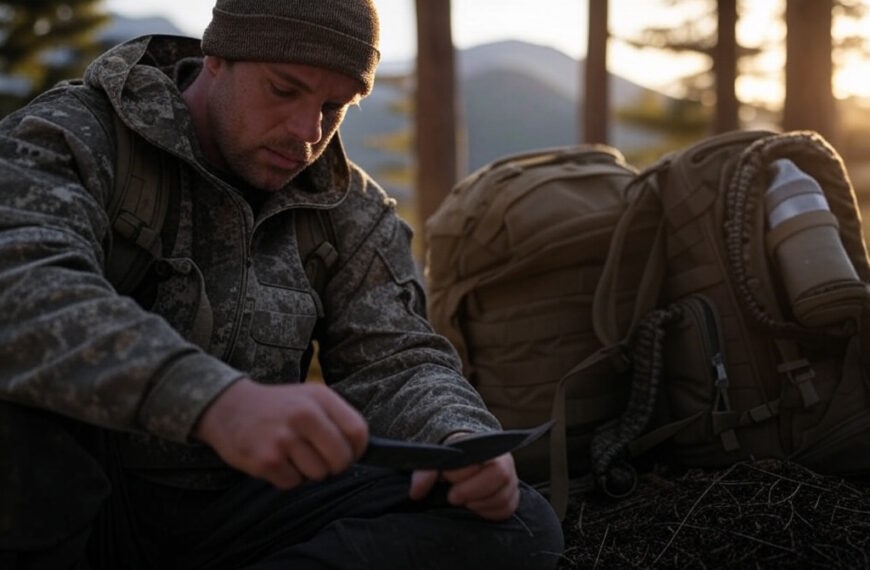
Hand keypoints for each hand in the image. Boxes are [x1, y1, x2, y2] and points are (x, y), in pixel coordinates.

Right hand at [194, 378, 367, 489]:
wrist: (228, 406)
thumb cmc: (276, 407)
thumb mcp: (308, 397)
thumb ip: (335, 418)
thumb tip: (359, 451)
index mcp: (319, 397)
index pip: (358, 431)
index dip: (357, 449)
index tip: (349, 453)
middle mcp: (304, 415)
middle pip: (341, 459)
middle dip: (334, 466)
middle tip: (320, 460)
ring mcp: (284, 438)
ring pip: (318, 474)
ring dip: (308, 472)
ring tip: (293, 455)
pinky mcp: (266, 460)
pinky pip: (293, 483)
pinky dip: (288, 478)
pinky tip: (277, 461)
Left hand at [409, 453, 519, 520]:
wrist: (463, 456)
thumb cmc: (450, 457)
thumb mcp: (436, 459)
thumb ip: (425, 473)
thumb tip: (415, 493)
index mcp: (486, 445)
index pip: (482, 458)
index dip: (462, 472)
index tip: (445, 477)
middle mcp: (504, 460)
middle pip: (500, 476)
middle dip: (472, 490)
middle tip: (452, 497)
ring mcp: (510, 480)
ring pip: (503, 496)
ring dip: (479, 504)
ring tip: (463, 500)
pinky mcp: (511, 497)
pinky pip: (505, 510)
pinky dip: (488, 513)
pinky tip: (473, 507)